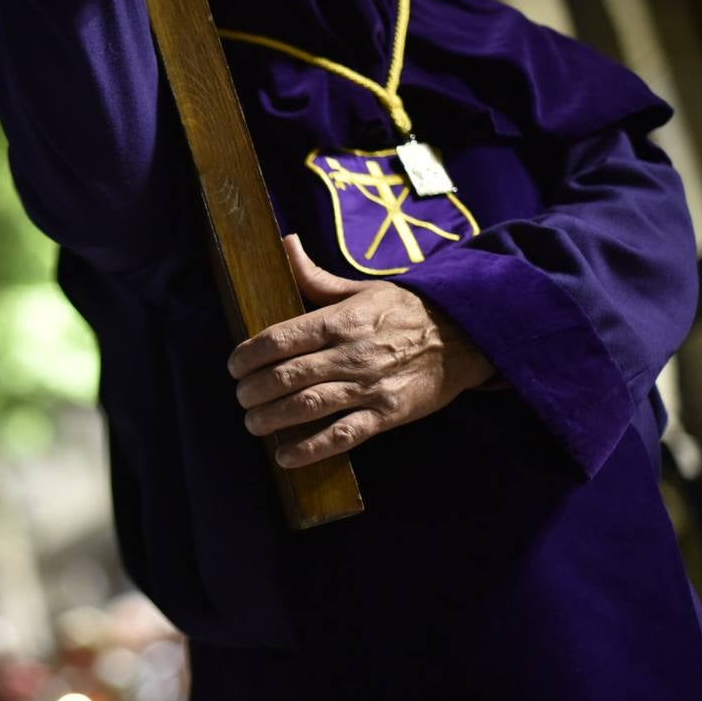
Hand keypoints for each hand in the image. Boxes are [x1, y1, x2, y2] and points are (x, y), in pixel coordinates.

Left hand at [228, 235, 492, 467]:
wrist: (467, 333)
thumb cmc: (406, 310)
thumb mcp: (361, 288)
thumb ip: (316, 277)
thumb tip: (284, 244)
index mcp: (341, 320)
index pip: (280, 338)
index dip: (248, 355)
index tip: (234, 366)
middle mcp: (350, 353)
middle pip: (287, 376)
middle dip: (254, 391)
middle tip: (241, 398)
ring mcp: (369, 385)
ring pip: (308, 406)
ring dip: (272, 419)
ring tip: (253, 424)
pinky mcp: (387, 414)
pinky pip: (343, 435)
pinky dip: (311, 449)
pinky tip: (285, 456)